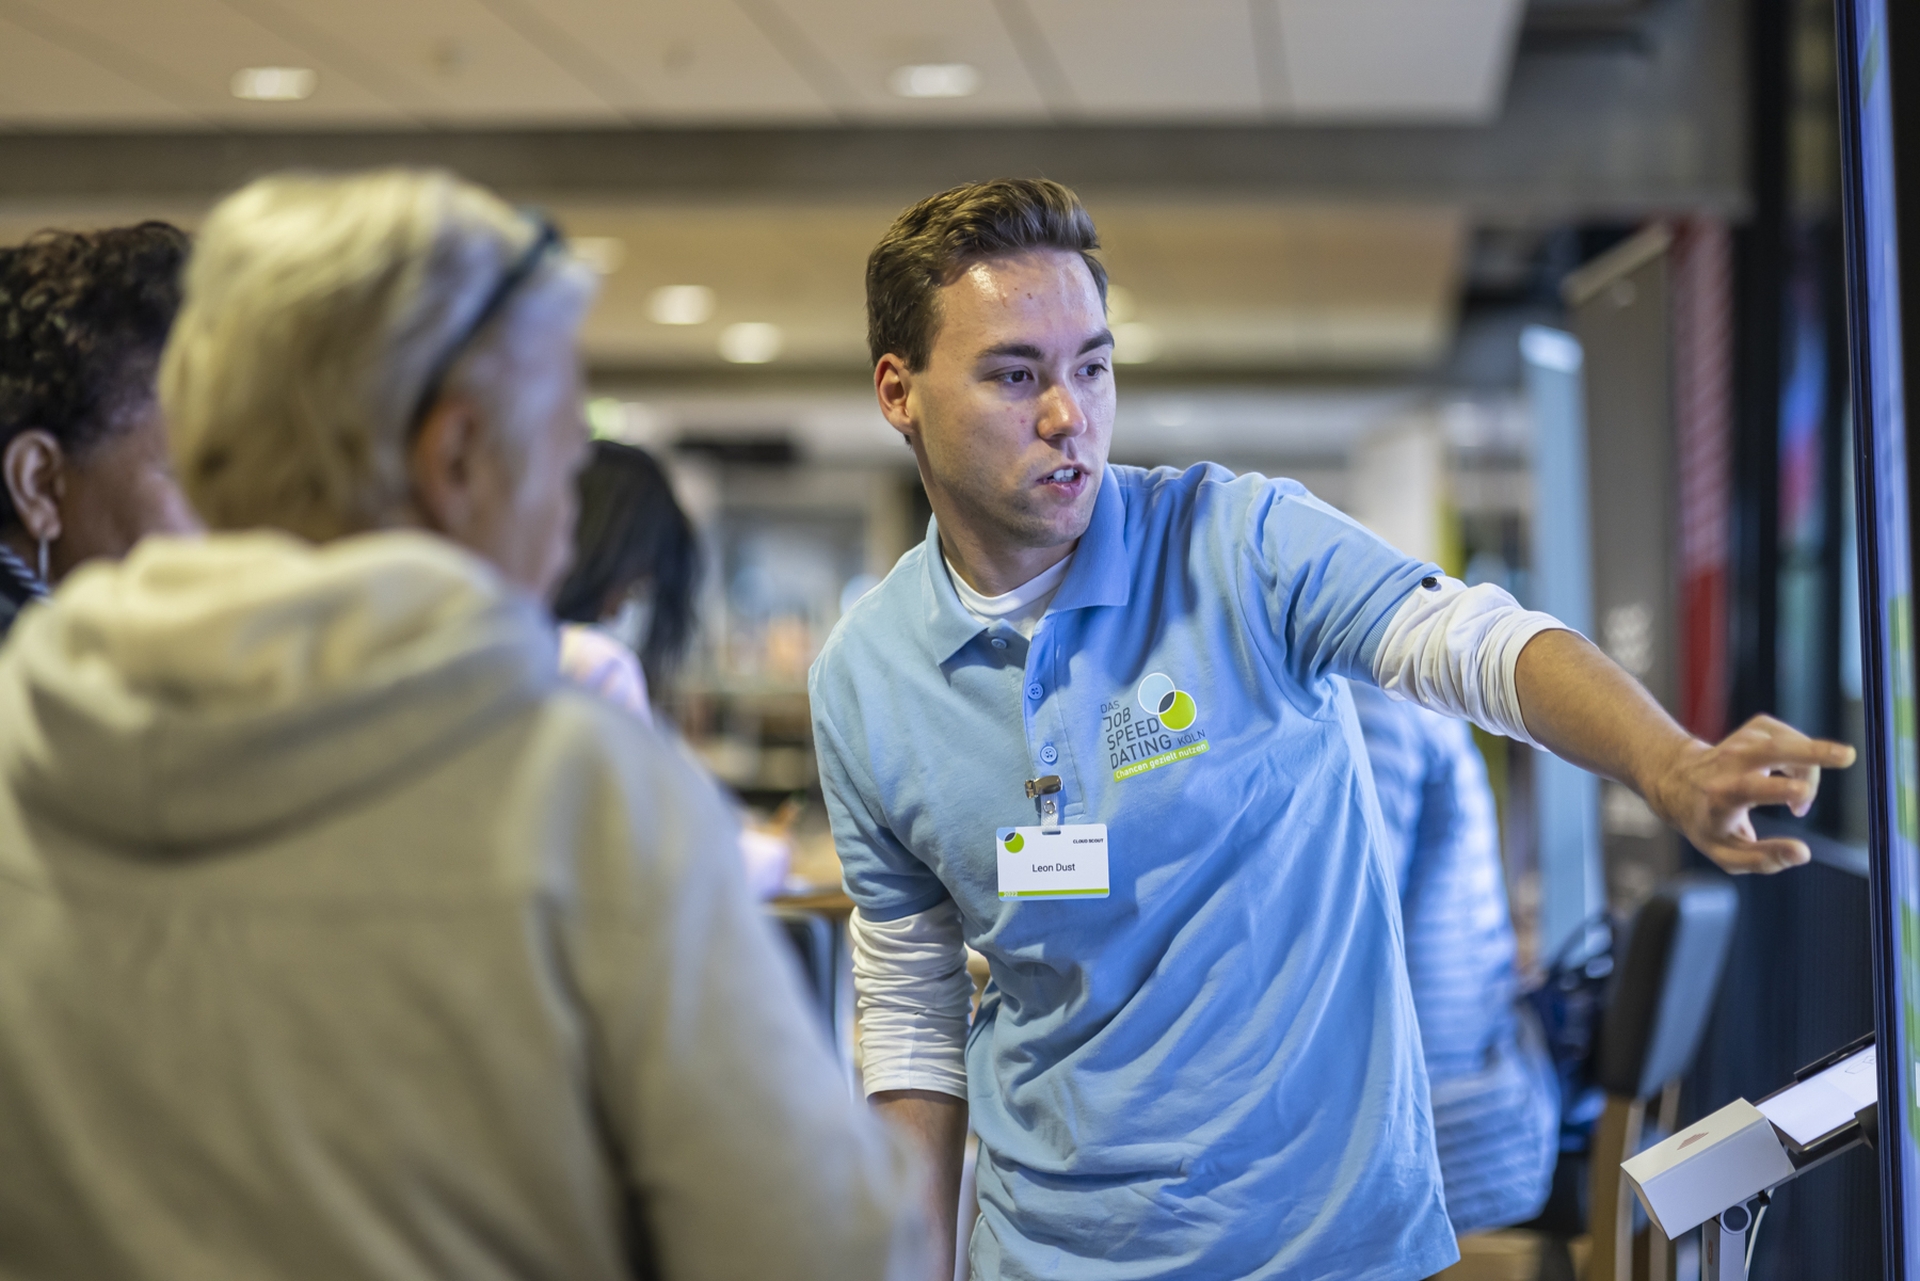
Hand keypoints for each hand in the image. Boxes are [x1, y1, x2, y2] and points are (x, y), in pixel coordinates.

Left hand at [1645, 714, 1857, 873]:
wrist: (1677, 784)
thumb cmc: (1708, 825)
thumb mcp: (1727, 853)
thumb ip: (1764, 859)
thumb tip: (1803, 854)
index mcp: (1720, 796)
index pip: (1750, 787)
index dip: (1780, 790)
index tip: (1803, 799)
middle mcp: (1729, 764)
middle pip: (1771, 749)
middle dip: (1810, 752)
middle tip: (1846, 756)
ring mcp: (1742, 742)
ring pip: (1784, 740)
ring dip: (1812, 760)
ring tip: (1802, 802)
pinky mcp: (1755, 729)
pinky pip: (1790, 736)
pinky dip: (1804, 755)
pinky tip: (1795, 777)